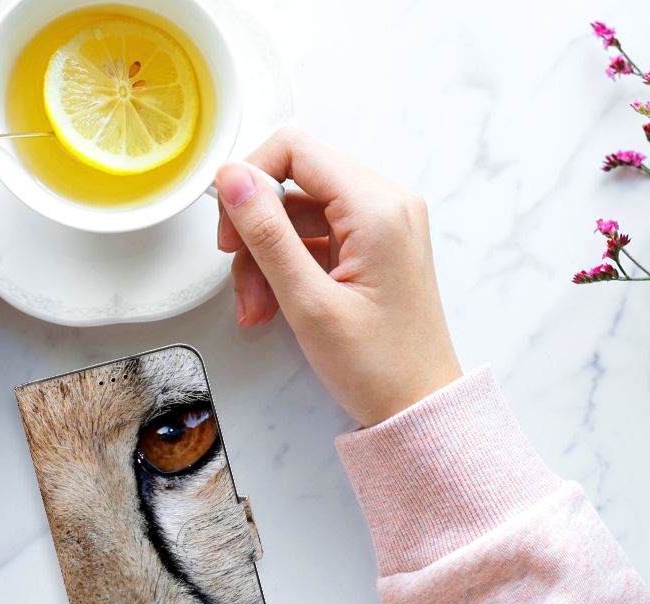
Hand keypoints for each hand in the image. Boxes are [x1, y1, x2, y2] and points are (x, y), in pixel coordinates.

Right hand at [215, 128, 460, 426]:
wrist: (420, 408)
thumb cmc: (378, 366)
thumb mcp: (308, 302)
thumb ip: (266, 233)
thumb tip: (231, 177)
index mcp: (377, 207)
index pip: (295, 149)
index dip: (250, 179)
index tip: (229, 227)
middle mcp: (386, 203)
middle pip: (294, 182)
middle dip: (256, 230)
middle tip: (239, 279)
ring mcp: (382, 224)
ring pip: (298, 214)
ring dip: (266, 257)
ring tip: (257, 309)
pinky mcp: (374, 246)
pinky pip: (315, 237)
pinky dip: (288, 267)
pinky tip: (274, 306)